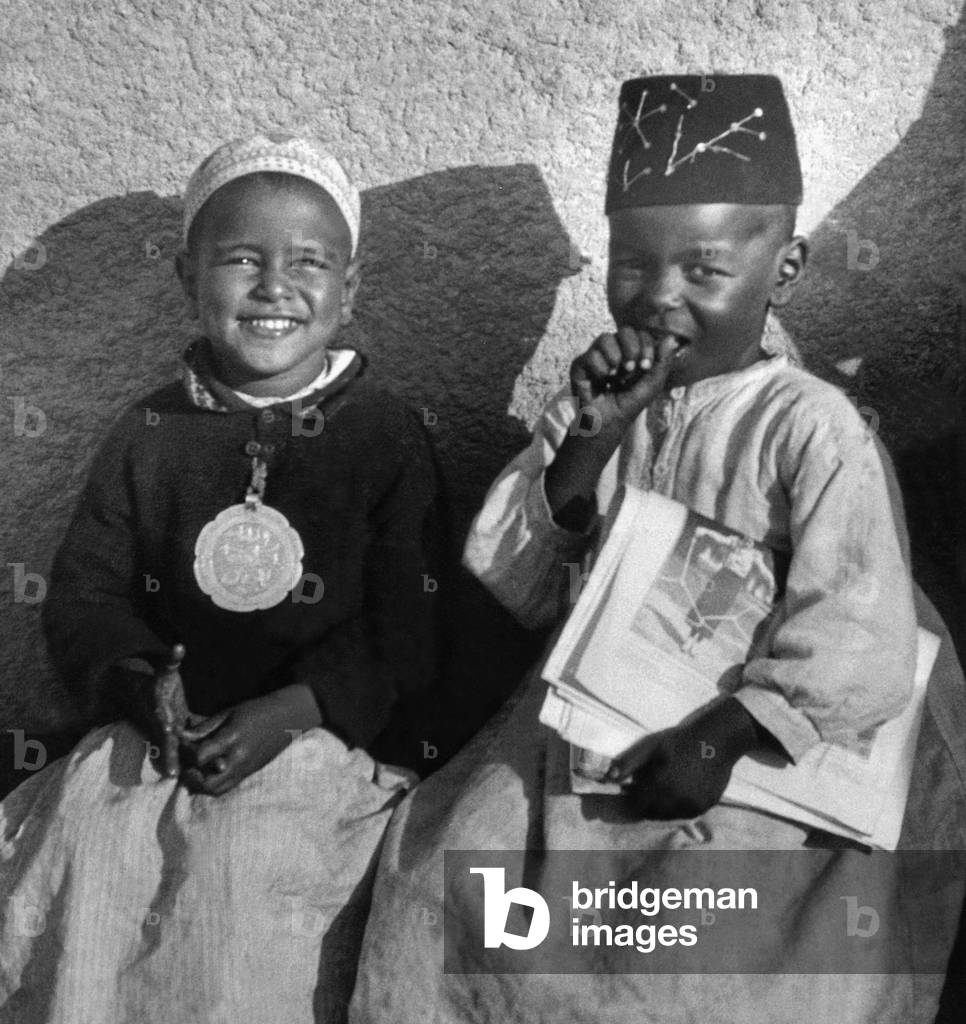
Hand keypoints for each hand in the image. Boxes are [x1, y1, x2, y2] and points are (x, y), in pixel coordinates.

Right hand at [110, 644, 190, 777]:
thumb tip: (178, 647)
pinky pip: (172, 753)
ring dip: (175, 765)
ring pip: (167, 752)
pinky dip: (176, 764)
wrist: (134, 692)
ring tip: (182, 779)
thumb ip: (172, 661)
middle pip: (165, 743)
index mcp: (159, 711)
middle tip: (177, 774)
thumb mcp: (164, 671)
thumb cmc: (156, 680)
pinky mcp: (165, 739)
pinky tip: (185, 779)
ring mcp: (160, 734)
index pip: (164, 725)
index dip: (166, 735)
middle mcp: (158, 725)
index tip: (169, 749)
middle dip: (171, 756)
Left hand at [178, 684, 321, 796]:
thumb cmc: (256, 711)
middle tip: (186, 764)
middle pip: (207, 782)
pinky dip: (213, 784)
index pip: (200, 755)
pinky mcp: (249, 773)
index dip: (186, 750)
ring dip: (201, 784)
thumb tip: (181, 736)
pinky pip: (227, 787)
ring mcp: (245, 769)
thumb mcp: (228, 713)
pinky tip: (209, 772)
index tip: (183, 741)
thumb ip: (205, 727)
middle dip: (191, 776)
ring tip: (195, 771)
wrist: (287, 719)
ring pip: (216, 790)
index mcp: (232, 738)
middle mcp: (239, 758)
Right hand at [571, 327, 680, 431]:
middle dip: (632, 348)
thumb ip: (663, 362)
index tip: (646, 366)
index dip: (645, 346)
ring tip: (615, 376)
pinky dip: (600, 370)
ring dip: (615, 358)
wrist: (609, 422)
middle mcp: (613, 350)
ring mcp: (595, 355)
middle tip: (631, 369)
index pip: (640, 334)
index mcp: (631, 351)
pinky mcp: (579, 365)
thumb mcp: (652, 384)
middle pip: (624, 331)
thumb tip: (671, 338)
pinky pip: (590, 356)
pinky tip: (601, 382)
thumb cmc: (630, 403)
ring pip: (604, 338)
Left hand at [609, 699, 762, 819]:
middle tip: (653, 783)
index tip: (636, 786)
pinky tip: (684, 786)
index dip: (634, 796)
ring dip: (663, 805)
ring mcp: (692, 805)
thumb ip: (628, 762)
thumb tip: (609, 778)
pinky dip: (680, 804)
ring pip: (669, 815)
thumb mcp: (649, 745)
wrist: (716, 738)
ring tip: (669, 783)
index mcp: (658, 785)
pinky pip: (686, 812)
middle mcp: (675, 800)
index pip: (637, 805)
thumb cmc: (678, 740)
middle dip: (647, 801)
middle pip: (652, 812)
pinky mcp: (705, 806)